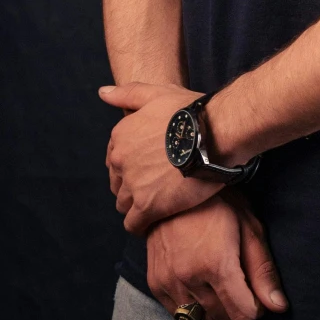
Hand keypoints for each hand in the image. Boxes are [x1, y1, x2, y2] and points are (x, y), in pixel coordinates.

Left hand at [101, 80, 217, 233]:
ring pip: (123, 204)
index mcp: (120, 136)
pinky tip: (153, 224)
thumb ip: (127, 94)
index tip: (145, 172)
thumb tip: (102, 94)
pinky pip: (134, 224)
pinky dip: (140, 226)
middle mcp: (120, 160)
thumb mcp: (157, 93)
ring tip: (156, 207)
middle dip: (131, 188)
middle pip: (117, 183)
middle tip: (153, 190)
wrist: (216, 133)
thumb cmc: (192, 112)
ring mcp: (132, 184)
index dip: (129, 167)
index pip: (114, 161)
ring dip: (136, 207)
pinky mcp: (148, 205)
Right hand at [146, 195, 287, 319]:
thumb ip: (263, 272)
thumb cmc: (220, 204)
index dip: (255, 309)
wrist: (176, 186)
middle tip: (240, 290)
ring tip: (221, 290)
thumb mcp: (250, 230)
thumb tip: (278, 307)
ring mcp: (169, 281)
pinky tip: (201, 289)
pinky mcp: (155, 282)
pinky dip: (193, 309)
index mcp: (216, 265)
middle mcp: (189, 278)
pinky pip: (177, 314)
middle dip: (237, 312)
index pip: (242, 315)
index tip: (255, 293)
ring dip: (215, 314)